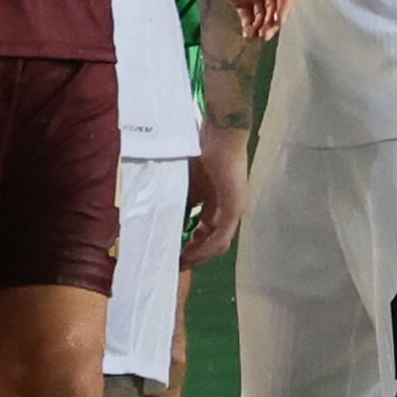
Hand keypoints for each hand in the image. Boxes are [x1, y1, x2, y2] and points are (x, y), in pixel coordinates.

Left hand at [182, 0, 286, 39]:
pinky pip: (247, 14)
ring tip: (256, 36)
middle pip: (275, 5)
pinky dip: (249, 25)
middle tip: (266, 34)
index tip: (277, 20)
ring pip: (263, 13)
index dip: (284, 6)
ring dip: (263, 25)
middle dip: (273, 21)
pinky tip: (247, 34)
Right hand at [183, 123, 248, 267]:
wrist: (220, 133)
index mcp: (217, 203)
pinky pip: (221, 236)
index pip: (205, 233)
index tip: (173, 253)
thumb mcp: (187, 182)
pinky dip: (206, 247)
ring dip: (199, 255)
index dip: (190, 246)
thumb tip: (163, 219)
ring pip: (217, 244)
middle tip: (174, 263)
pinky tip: (191, 253)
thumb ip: (182, 201)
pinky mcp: (233, 208)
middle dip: (193, 255)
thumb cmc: (202, 150)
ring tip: (181, 261)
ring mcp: (233, 210)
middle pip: (212, 243)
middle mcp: (228, 210)